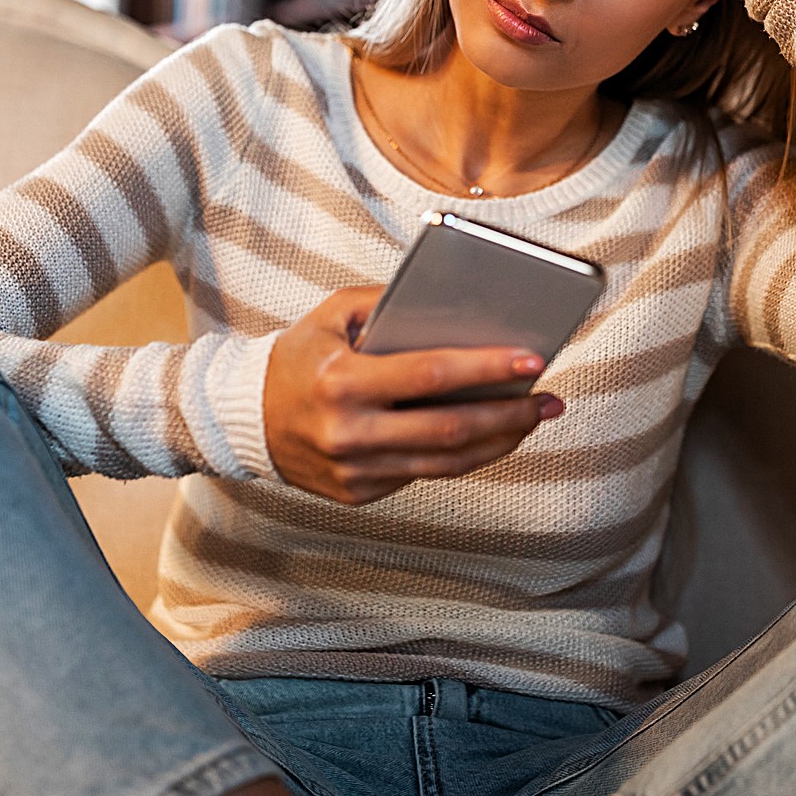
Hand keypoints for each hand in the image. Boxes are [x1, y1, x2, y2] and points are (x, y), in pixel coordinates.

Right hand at [263, 286, 563, 504]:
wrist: (244, 420)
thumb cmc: (298, 356)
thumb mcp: (332, 315)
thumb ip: (387, 302)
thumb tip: (455, 306)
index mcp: (342, 381)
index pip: (431, 375)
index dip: (487, 368)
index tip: (533, 359)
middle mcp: (349, 432)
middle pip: (450, 428)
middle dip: (509, 414)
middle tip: (550, 398)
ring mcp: (355, 470)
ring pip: (446, 463)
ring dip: (499, 441)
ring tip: (534, 418)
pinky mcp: (359, 494)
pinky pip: (425, 475)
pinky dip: (465, 456)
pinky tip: (494, 436)